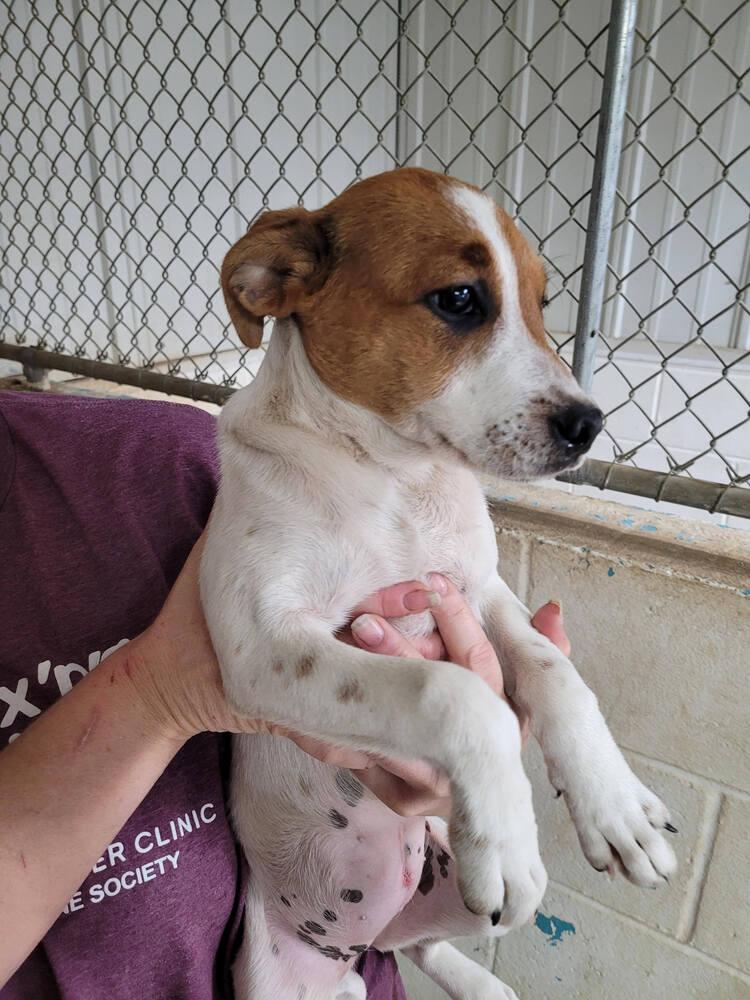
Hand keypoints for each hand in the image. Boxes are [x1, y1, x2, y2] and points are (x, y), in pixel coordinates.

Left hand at [337, 575, 569, 815]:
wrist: (446, 789)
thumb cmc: (470, 712)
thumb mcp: (497, 674)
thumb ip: (529, 643)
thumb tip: (555, 607)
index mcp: (508, 719)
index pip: (482, 665)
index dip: (458, 620)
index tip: (431, 581)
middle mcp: (481, 757)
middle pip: (438, 700)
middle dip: (400, 655)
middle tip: (365, 619)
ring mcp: (443, 781)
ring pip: (398, 731)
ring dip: (366, 687)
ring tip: (336, 649)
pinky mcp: (406, 799)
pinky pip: (367, 758)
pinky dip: (338, 730)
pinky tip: (309, 704)